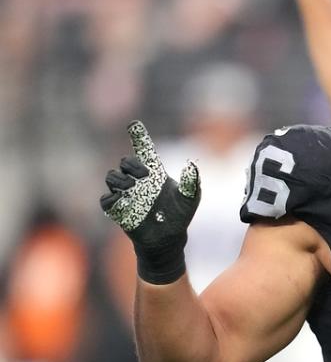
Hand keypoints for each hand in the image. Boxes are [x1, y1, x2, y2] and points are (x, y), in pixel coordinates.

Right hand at [101, 120, 199, 284]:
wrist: (168, 237)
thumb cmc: (180, 215)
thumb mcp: (190, 198)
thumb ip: (192, 182)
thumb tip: (192, 165)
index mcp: (155, 172)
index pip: (144, 150)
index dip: (138, 136)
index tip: (133, 123)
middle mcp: (138, 180)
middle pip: (125, 161)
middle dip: (132, 165)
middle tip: (145, 177)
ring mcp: (125, 193)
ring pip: (112, 177)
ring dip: (122, 181)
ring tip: (135, 190)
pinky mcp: (117, 209)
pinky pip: (106, 199)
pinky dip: (114, 200)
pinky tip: (126, 204)